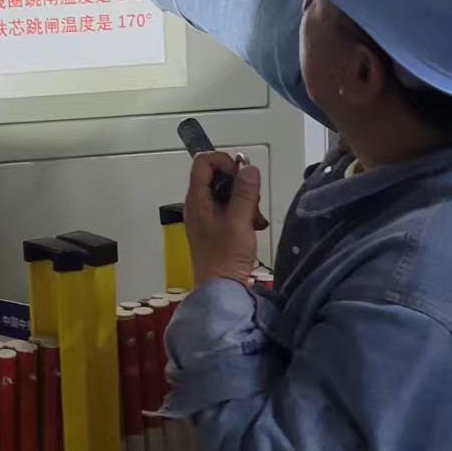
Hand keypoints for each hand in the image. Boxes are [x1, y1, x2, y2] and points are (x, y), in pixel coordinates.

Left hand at [185, 153, 267, 287]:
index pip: (203, 161)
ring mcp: (206, 215)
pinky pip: (229, 207)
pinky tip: (253, 226)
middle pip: (217, 175)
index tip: (242, 177)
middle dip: (239, 183)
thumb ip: (244, 194)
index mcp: (196, 199)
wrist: (221, 288)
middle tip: (252, 202)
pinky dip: (243, 211)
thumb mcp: (239, 222)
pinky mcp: (215, 225)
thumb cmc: (226, 257)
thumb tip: (250, 168)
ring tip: (255, 218)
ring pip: (226, 192)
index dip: (224, 161)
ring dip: (245, 199)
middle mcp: (198, 203)